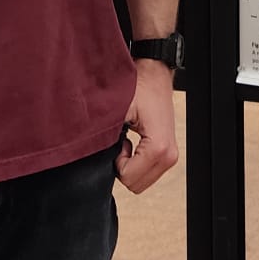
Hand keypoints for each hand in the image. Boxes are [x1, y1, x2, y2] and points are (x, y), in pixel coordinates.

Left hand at [115, 61, 177, 193]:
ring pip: (140, 182)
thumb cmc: (138, 88)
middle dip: (123, 166)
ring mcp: (171, 156)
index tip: (120, 140)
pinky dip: (136, 162)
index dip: (116, 162)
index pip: (128, 178)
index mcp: (159, 147)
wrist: (154, 75)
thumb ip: (103, 135)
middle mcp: (169, 155)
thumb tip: (86, 151)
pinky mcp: (169, 154)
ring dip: (129, 165)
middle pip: (135, 185)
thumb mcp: (117, 111)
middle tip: (123, 141)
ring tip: (128, 140)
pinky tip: (134, 142)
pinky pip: (146, 173)